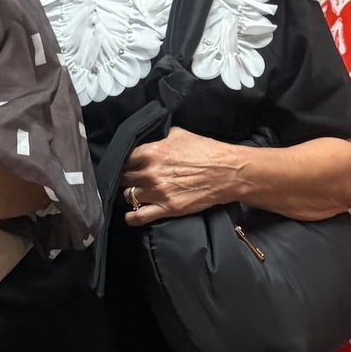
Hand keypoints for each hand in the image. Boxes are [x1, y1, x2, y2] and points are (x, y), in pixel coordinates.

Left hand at [121, 129, 247, 224]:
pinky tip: (131, 214)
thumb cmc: (206, 151)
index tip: (129, 164)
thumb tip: (149, 138)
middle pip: (123, 178)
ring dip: (131, 195)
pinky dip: (131, 216)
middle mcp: (150, 173)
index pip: (124, 158)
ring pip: (128, 196)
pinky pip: (137, 217)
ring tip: (138, 193)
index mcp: (150, 152)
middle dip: (127, 178)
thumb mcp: (179, 134)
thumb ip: (158, 138)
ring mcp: (157, 193)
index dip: (126, 161)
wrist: (227, 172)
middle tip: (133, 179)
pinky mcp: (166, 209)